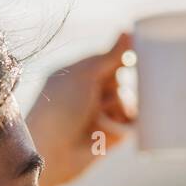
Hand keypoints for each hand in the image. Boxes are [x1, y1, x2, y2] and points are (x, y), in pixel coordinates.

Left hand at [25, 32, 133, 185]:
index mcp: (80, 74)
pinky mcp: (111, 136)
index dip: (122, 59)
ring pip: (129, 101)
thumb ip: (109, 55)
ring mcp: (101, 115)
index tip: (133, 57)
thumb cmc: (59, 110)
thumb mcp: (84, 76)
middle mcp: (90, 93)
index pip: (110, 59)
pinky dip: (125, 125)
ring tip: (99, 119)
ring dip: (118, 107)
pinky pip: (132, 124)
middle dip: (116, 87)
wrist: (52, 154)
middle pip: (121, 79)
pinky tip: (110, 129)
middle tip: (98, 97)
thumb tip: (128, 31)